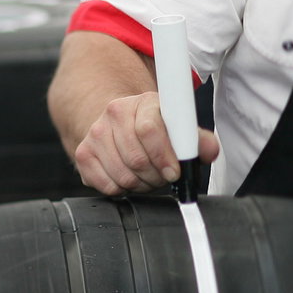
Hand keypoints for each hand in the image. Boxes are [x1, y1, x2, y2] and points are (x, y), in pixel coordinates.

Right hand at [73, 91, 220, 196]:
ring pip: (123, 175)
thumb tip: (210, 151)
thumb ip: (197, 140)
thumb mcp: (177, 129)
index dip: (164, 155)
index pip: (149, 129)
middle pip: (136, 158)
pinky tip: (128, 177)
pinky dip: (122, 190)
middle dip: (155, 176)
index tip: (173, 171)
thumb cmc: (153, 130)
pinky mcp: (83, 154)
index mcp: (142, 103)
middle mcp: (114, 113)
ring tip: (146, 176)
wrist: (118, 125)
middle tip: (162, 175)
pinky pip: (107, 186)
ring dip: (140, 184)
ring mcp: (95, 133)